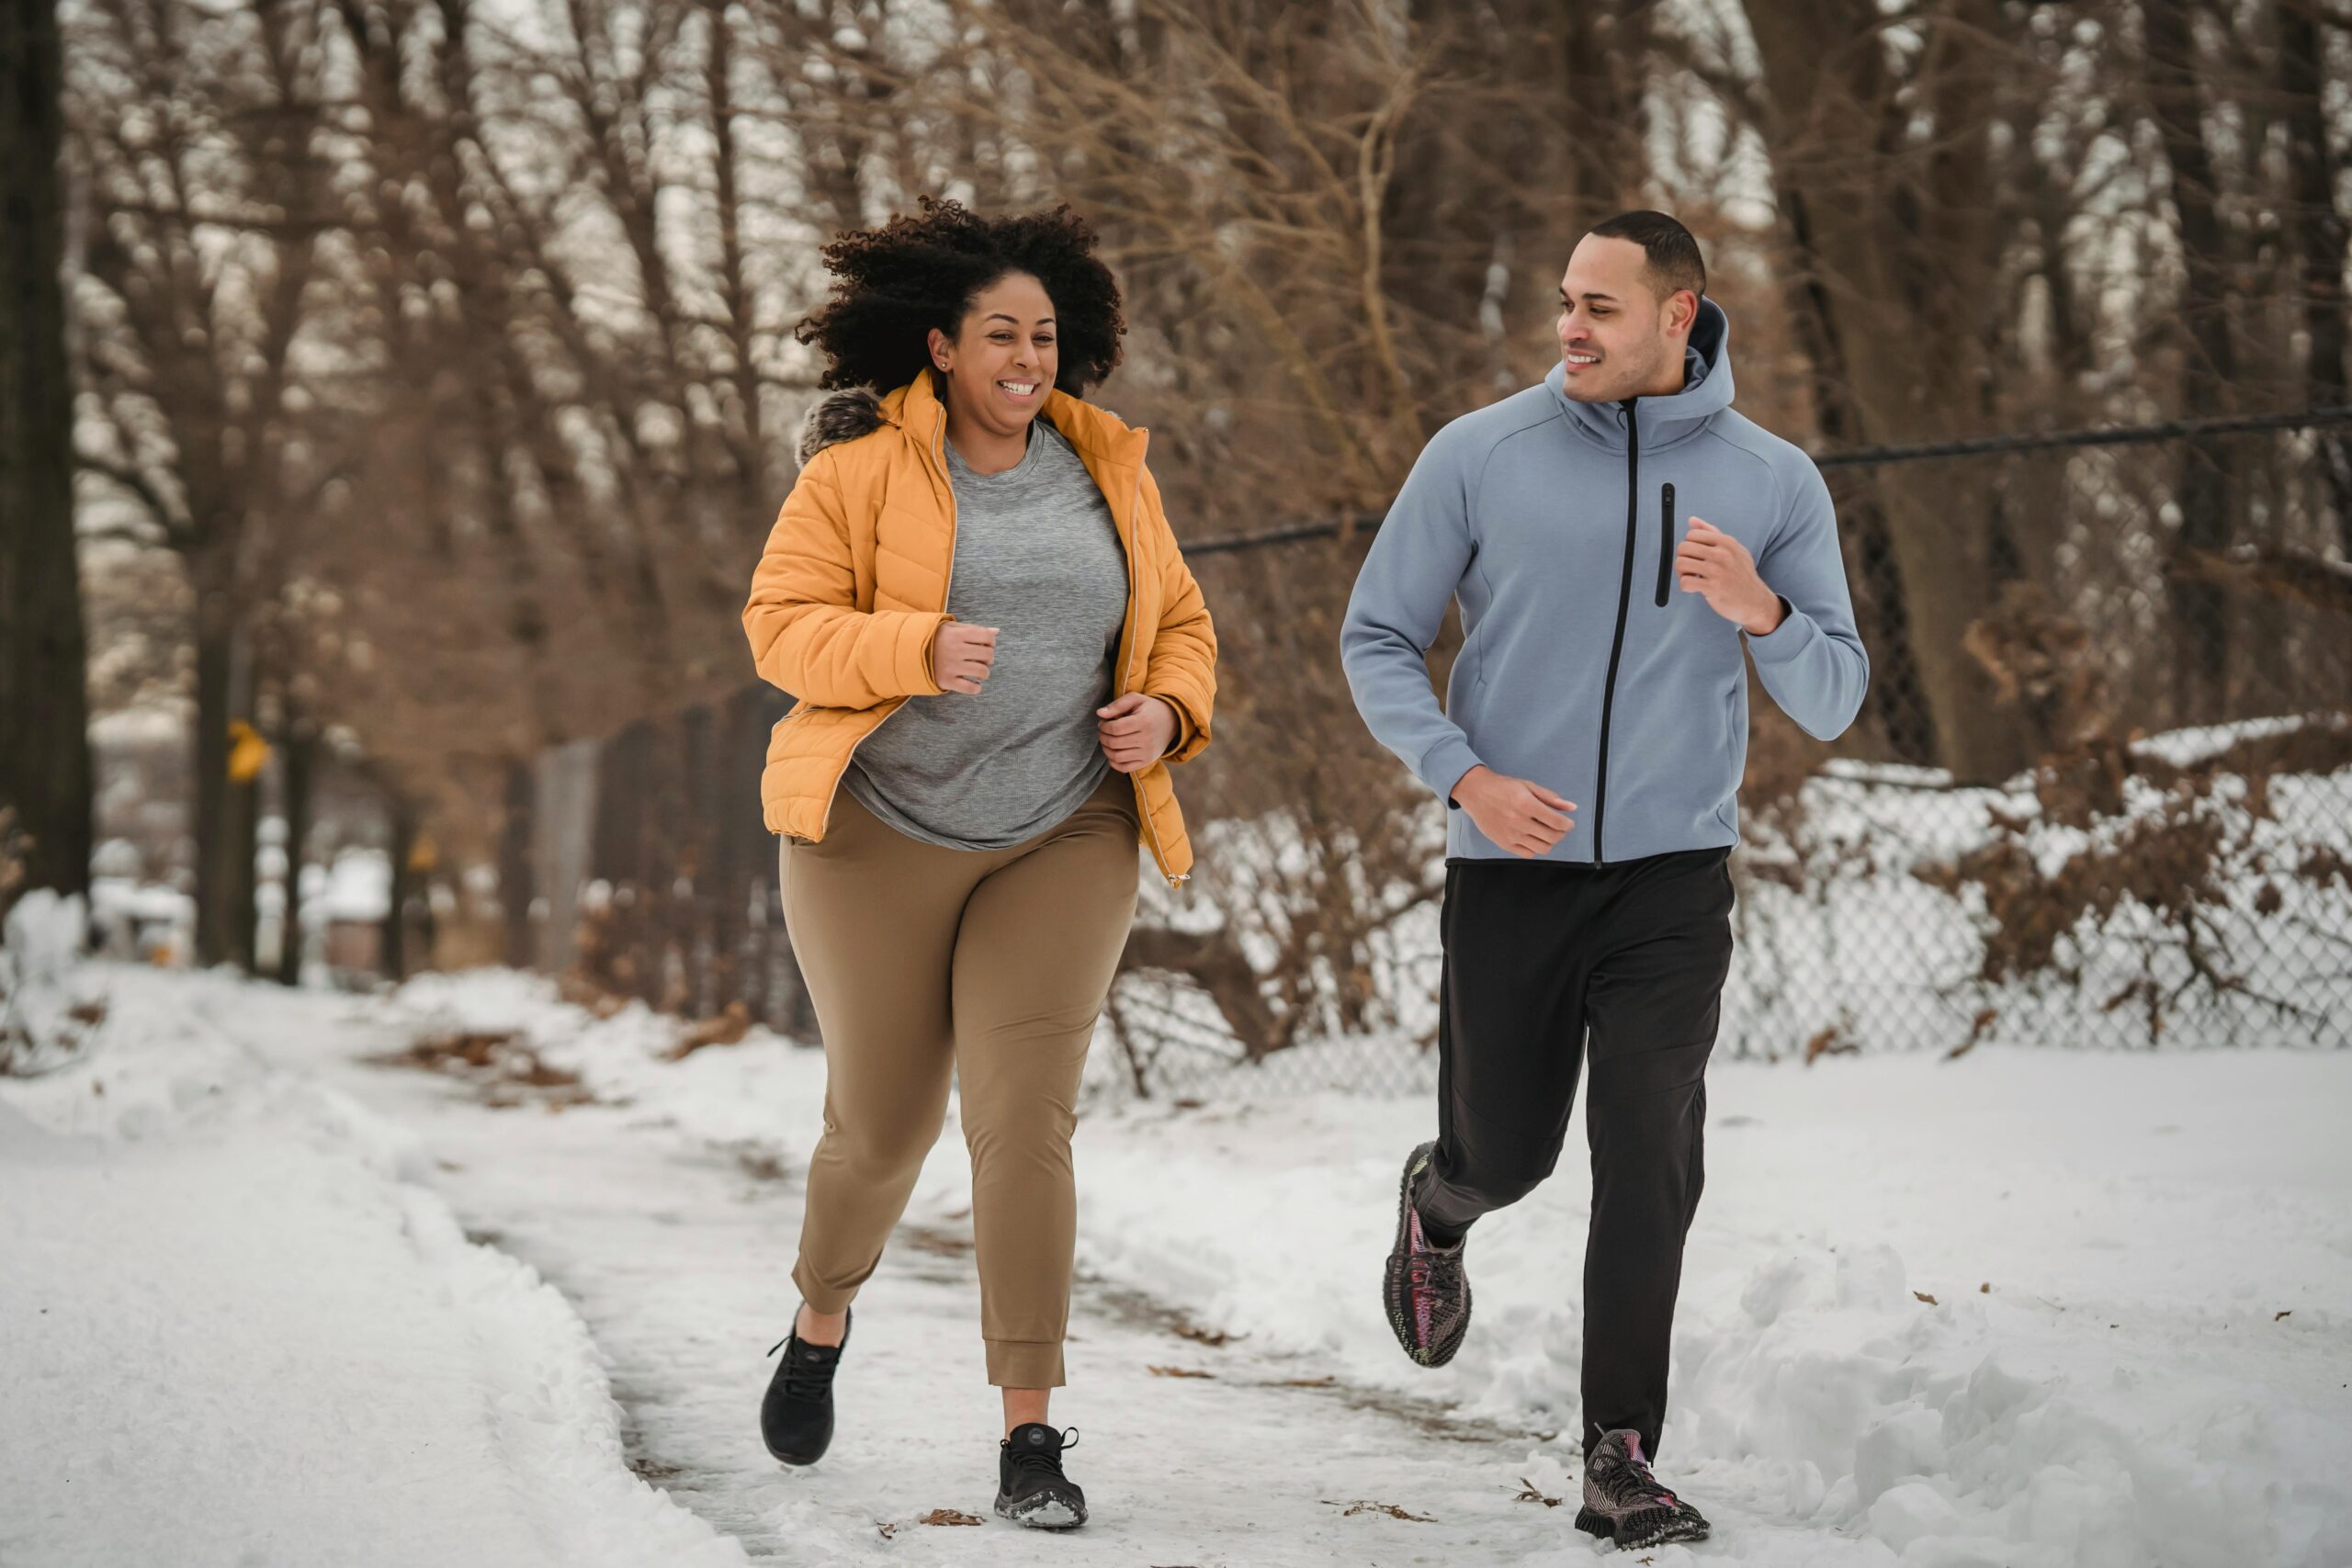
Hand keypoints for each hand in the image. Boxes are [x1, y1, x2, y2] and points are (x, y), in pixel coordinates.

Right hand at [933, 621, 998, 693]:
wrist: (910, 651)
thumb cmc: (935, 638)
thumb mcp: (952, 628)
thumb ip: (974, 629)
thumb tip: (996, 631)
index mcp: (957, 634)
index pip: (987, 637)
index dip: (991, 642)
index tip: (987, 645)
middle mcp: (955, 650)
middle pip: (988, 655)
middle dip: (989, 657)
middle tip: (982, 659)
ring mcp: (951, 666)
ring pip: (982, 672)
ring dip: (984, 673)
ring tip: (978, 671)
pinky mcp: (946, 681)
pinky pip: (970, 688)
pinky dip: (976, 688)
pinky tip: (974, 684)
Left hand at [1096, 692, 1177, 773]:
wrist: (1171, 721)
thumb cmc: (1150, 708)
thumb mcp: (1136, 699)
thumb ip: (1117, 704)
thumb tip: (1099, 713)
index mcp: (1144, 721)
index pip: (1115, 728)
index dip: (1103, 726)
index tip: (1102, 723)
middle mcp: (1147, 739)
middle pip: (1114, 743)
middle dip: (1102, 737)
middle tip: (1102, 731)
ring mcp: (1147, 753)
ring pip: (1117, 757)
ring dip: (1106, 749)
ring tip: (1106, 741)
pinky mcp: (1147, 761)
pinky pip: (1124, 768)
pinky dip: (1113, 762)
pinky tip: (1113, 752)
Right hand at [1452, 765, 1575, 857]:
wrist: (1476, 793)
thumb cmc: (1503, 787)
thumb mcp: (1528, 786)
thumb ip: (1551, 798)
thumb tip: (1572, 808)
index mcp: (1527, 804)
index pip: (1557, 822)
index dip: (1568, 825)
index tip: (1568, 823)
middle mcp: (1519, 821)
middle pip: (1553, 837)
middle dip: (1561, 833)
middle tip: (1559, 827)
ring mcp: (1511, 835)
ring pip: (1543, 848)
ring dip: (1550, 842)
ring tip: (1546, 833)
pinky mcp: (1504, 843)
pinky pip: (1528, 854)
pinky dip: (1535, 848)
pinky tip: (1533, 838)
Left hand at [1676, 519, 1783, 634]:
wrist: (1755, 601)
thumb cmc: (1742, 574)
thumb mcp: (1733, 549)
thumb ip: (1712, 533)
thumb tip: (1692, 520)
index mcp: (1726, 542)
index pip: (1692, 534)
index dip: (1689, 545)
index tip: (1696, 555)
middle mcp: (1722, 554)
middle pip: (1683, 548)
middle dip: (1683, 558)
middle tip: (1691, 568)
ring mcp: (1717, 571)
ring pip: (1681, 563)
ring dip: (1682, 572)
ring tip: (1692, 577)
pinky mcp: (1712, 588)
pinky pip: (1685, 582)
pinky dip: (1685, 586)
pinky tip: (1694, 587)